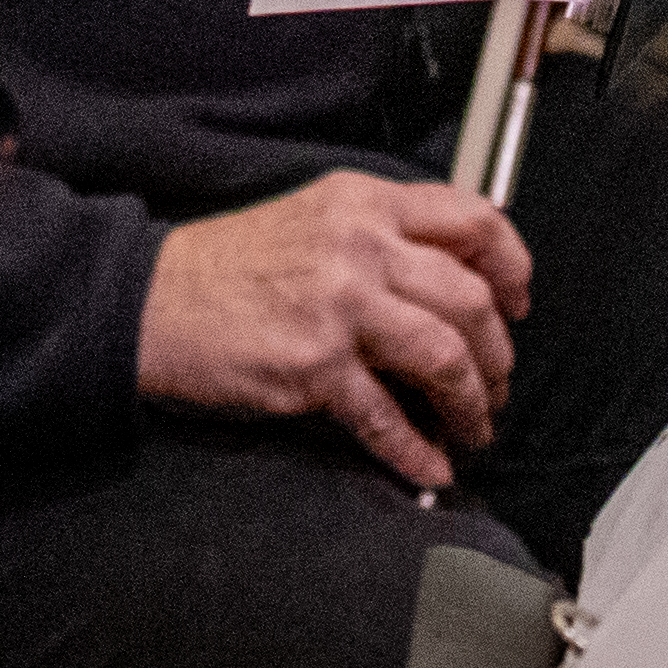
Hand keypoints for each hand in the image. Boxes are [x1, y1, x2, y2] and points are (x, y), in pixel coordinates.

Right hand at [139, 170, 531, 489]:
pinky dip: (418, 450)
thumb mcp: (311, 219)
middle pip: (471, 299)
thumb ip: (379, 237)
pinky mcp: (314, 368)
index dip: (511, 266)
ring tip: (472, 426)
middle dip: (498, 353)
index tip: (518, 301)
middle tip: (495, 383)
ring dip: (471, 403)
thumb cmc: (225, 266)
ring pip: (445, 357)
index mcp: (362, 202)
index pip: (472, 220)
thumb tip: (449, 283)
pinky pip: (388, 418)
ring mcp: (339, 308)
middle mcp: (359, 246)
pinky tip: (431, 465)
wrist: (149, 300)